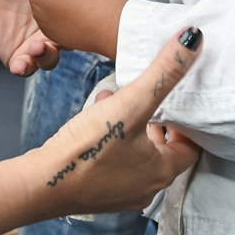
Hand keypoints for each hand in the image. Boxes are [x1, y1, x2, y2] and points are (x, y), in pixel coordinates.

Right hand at [34, 26, 204, 215]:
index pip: (191, 148)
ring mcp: (122, 194)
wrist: (42, 184)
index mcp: (163, 172)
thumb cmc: (87, 150)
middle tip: (152, 99)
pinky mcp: (98, 193)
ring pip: (138, 156)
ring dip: (134, 129)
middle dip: (159, 123)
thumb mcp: (130, 103)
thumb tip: (192, 39)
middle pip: (165, 152)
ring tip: (120, 103)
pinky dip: (114, 142)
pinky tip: (96, 120)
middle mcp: (147, 188)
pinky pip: (116, 164)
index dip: (189, 124)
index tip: (181, 104)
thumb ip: (163, 73)